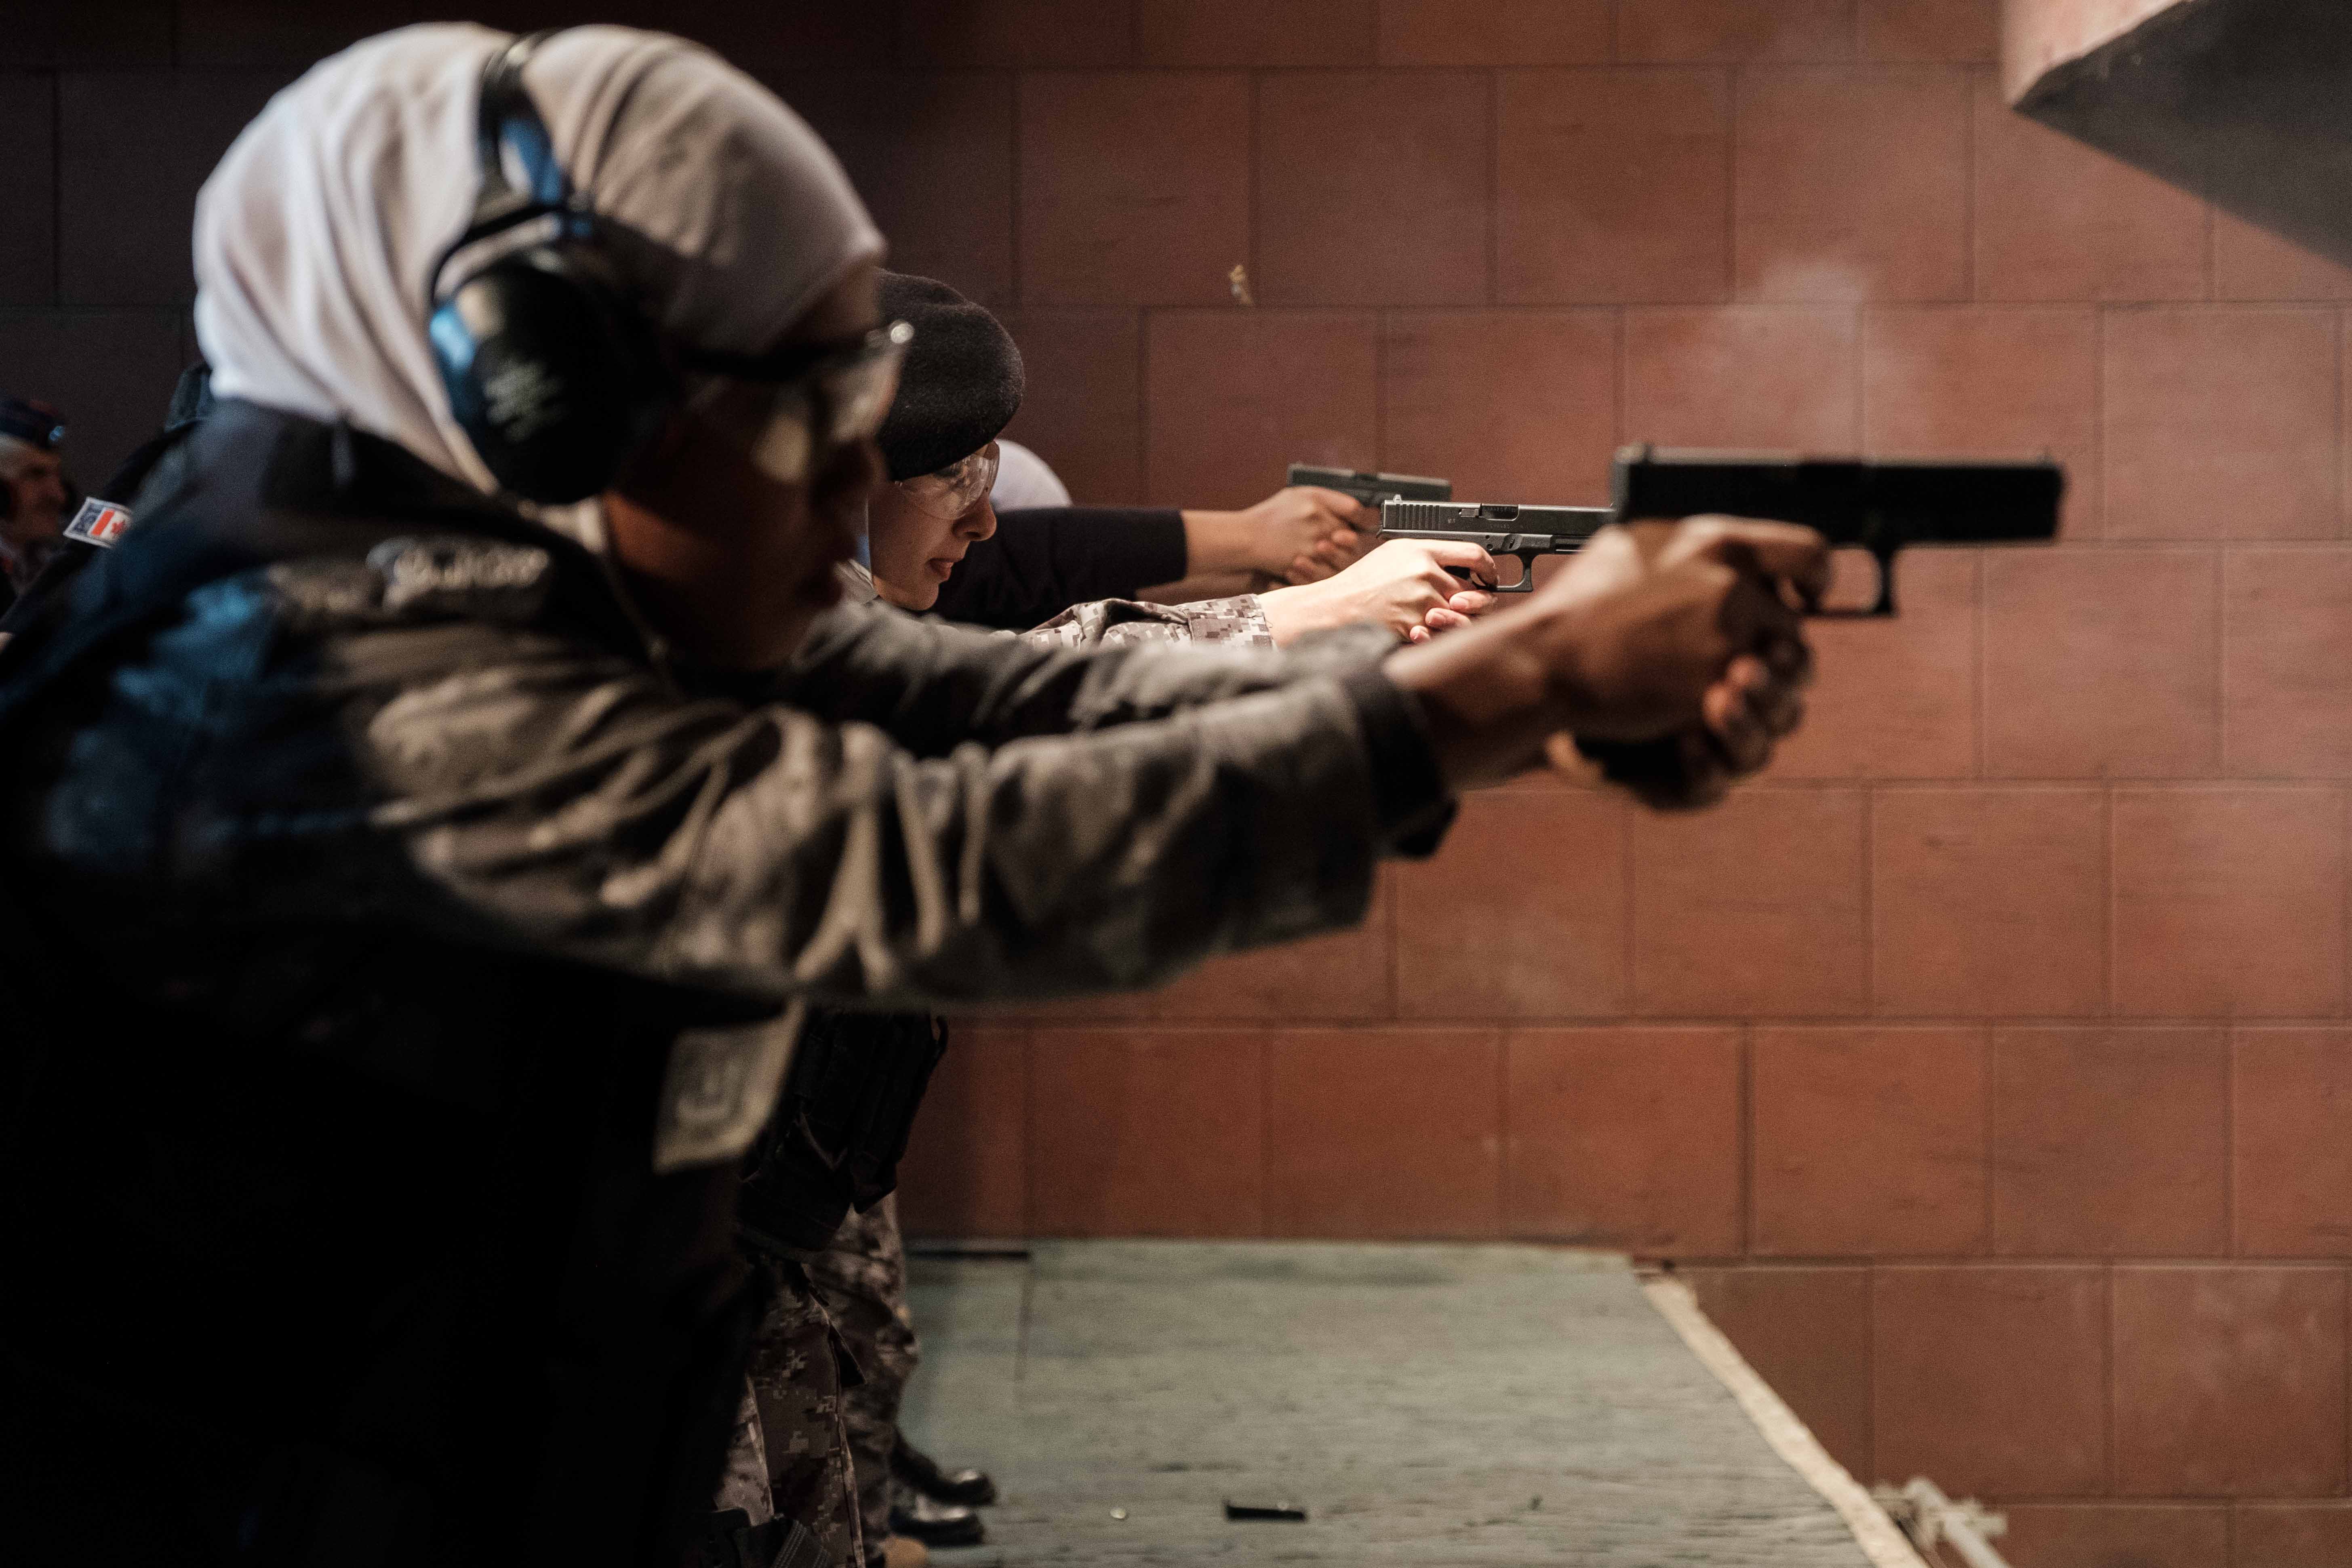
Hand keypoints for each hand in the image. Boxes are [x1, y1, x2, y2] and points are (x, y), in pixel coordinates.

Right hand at [1239, 486, 1371, 582]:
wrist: (1245, 537)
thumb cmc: (1269, 517)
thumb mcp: (1295, 496)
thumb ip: (1324, 499)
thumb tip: (1351, 508)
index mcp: (1315, 498)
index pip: (1354, 509)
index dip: (1360, 518)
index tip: (1359, 523)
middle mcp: (1316, 516)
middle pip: (1348, 533)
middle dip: (1344, 540)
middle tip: (1336, 541)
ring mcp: (1311, 539)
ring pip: (1340, 552)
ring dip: (1335, 555)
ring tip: (1320, 552)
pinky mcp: (1305, 559)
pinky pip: (1326, 566)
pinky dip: (1323, 566)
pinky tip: (1312, 562)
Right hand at [1258, 538, 1500, 646]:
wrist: (1333, 608)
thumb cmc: (1360, 583)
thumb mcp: (1393, 555)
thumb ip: (1428, 556)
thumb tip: (1462, 567)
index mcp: (1421, 550)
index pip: (1474, 554)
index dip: (1489, 569)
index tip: (1490, 578)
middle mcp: (1424, 572)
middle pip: (1472, 592)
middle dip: (1471, 605)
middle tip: (1462, 609)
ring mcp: (1419, 600)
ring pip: (1460, 618)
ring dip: (1455, 624)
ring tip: (1437, 621)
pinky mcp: (1413, 625)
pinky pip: (1440, 636)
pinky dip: (1435, 638)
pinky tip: (1420, 632)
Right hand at [1383, 515, 1827, 801]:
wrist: (1548, 660)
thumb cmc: (1577, 605)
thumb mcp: (1634, 546)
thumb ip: (1687, 546)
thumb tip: (1715, 545)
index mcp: (1718, 542)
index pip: (1809, 553)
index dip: (1816, 578)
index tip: (1807, 597)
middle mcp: (1734, 587)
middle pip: (1793, 624)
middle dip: (1770, 646)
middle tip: (1737, 659)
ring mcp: (1729, 642)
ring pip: (1783, 672)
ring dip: (1762, 684)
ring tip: (1724, 688)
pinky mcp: (1715, 691)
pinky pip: (1751, 707)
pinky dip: (1733, 712)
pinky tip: (1701, 710)